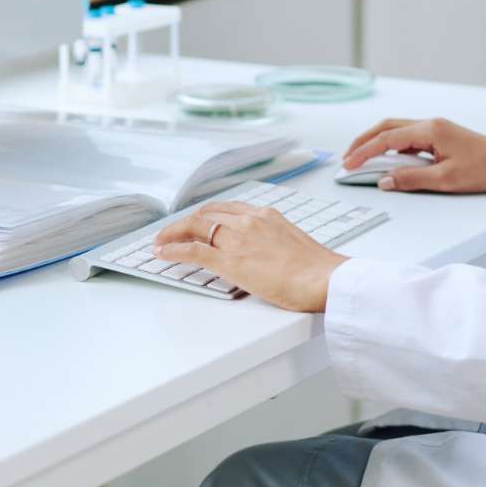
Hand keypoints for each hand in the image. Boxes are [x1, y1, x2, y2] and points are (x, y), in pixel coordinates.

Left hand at [152, 201, 347, 312]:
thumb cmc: (318, 269)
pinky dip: (172, 249)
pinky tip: (161, 253)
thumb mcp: (294, 243)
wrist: (325, 279)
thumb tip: (267, 252)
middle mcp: (249, 220)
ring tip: (160, 241)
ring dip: (173, 233)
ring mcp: (238, 238)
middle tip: (171, 231)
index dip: (206, 214)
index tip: (196, 220)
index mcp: (266, 214)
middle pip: (206, 214)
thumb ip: (274, 241)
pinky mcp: (230, 260)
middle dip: (184, 222)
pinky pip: (192, 250)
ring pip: (195, 227)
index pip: (226, 207)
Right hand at [341, 117, 485, 192]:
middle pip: (387, 127)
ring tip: (361, 157)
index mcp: (429, 129)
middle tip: (347, 157)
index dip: (364, 152)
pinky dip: (392, 145)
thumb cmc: (485, 170)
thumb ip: (411, 179)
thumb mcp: (445, 180)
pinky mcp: (441, 136)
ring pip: (397, 130)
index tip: (348, 164)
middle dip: (364, 141)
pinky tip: (388, 158)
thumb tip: (384, 181)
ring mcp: (436, 129)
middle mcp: (430, 124)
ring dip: (377, 141)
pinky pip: (409, 137)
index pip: (386, 138)